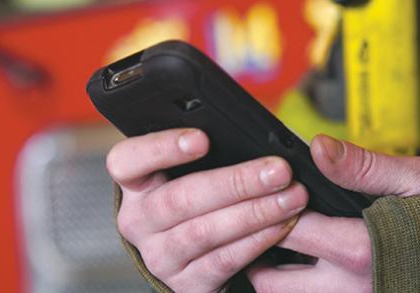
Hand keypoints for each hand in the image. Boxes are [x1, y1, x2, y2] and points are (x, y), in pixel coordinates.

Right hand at [108, 128, 307, 291]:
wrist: (194, 255)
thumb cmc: (199, 197)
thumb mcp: (192, 171)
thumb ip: (210, 152)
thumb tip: (252, 136)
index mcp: (135, 183)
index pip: (127, 161)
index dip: (162, 148)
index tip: (202, 139)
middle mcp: (138, 220)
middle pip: (179, 198)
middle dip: (235, 183)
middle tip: (278, 171)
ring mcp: (159, 255)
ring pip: (204, 232)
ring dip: (255, 213)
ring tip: (291, 197)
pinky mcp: (185, 283)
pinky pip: (223, 261)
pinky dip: (257, 241)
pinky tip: (282, 225)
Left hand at [245, 134, 419, 292]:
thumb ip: (363, 166)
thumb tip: (317, 147)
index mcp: (360, 249)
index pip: (285, 229)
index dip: (268, 207)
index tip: (265, 191)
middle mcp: (350, 288)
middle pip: (272, 282)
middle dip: (257, 255)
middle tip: (260, 227)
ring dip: (280, 277)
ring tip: (282, 248)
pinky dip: (307, 289)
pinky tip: (315, 267)